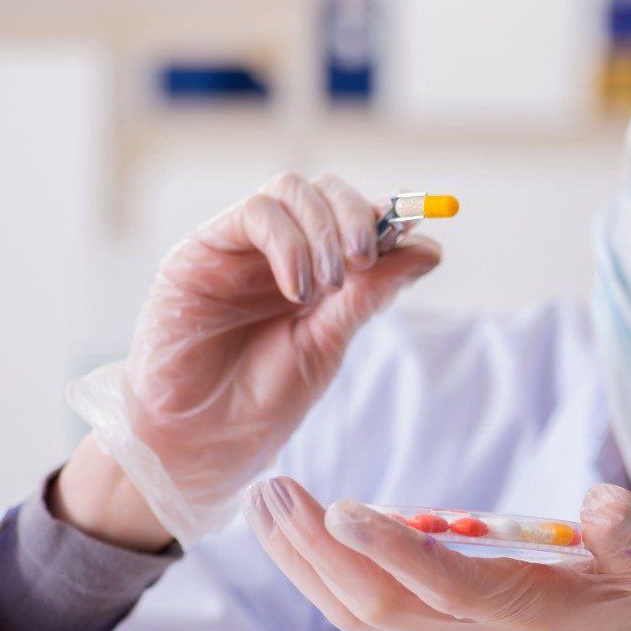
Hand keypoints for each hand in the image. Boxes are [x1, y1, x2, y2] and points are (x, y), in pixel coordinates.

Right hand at [64, 173, 440, 545]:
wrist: (201, 441)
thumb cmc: (261, 399)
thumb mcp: (330, 342)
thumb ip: (371, 293)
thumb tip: (429, 249)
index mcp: (315, 270)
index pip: (356, 216)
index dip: (389, 216)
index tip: (414, 235)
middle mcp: (279, 250)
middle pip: (326, 190)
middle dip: (357, 216)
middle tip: (365, 261)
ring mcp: (240, 247)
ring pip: (292, 189)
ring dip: (324, 230)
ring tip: (327, 286)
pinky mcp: (201, 250)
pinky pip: (255, 213)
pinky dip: (289, 244)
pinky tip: (296, 289)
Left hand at [242, 477, 630, 630]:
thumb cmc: (613, 616)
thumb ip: (623, 538)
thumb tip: (606, 502)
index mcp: (518, 618)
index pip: (445, 586)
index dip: (393, 551)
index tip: (343, 510)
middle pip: (376, 604)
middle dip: (317, 551)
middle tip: (274, 491)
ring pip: (352, 615)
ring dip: (300, 562)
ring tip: (264, 503)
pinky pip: (353, 619)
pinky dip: (314, 579)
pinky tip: (286, 537)